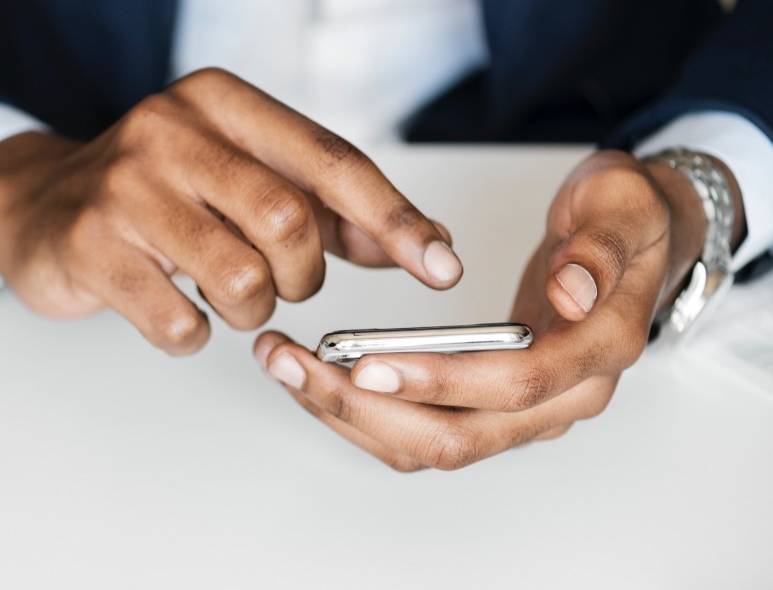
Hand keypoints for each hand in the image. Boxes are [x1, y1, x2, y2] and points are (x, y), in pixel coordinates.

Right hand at [0, 68, 460, 354]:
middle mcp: (170, 131)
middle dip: (301, 276)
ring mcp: (124, 188)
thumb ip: (328, 208)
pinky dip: (193, 334)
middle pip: (289, 222)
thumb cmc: (159, 193)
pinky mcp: (90, 247)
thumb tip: (416, 243)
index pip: (331, 162)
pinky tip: (174, 309)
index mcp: (221, 103)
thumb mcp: (242, 177)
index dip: (394, 220)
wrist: (39, 204)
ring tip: (224, 295)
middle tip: (279, 282)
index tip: (440, 266)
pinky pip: (180, 323)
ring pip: (241, 280)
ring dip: (250, 309)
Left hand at [255, 150, 743, 470]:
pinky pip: (423, 431)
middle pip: (457, 436)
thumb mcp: (621, 205)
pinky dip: (365, 414)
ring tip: (286, 366)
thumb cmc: (624, 220)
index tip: (366, 363)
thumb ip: (598, 248)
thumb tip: (571, 293)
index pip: (514, 386)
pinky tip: (318, 378)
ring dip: (351, 416)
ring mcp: (527, 411)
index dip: (439, 381)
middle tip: (293, 363)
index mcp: (599, 351)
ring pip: (430, 445)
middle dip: (365, 408)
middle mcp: (564, 398)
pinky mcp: (493, 406)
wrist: (634, 239)